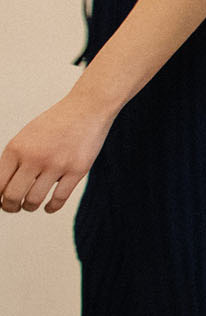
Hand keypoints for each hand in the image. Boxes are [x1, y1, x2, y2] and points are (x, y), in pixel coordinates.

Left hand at [0, 93, 114, 213]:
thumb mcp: (26, 137)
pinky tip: (48, 207)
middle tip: (13, 207)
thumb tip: (3, 189)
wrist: (87, 108)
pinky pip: (59, 199)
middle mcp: (34, 157)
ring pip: (34, 200)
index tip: (0, 201)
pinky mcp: (78, 170)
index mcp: (16, 148)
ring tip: (30, 205)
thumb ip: (14, 160)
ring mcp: (57, 164)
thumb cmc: (55, 124)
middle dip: (10, 207)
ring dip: (29, 207)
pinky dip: (51, 208)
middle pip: (12, 196)